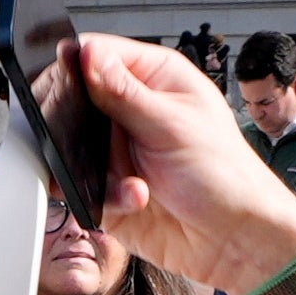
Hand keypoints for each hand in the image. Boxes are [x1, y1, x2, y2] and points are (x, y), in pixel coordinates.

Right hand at [62, 38, 295, 292]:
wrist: (233, 240)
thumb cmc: (226, 177)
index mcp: (155, 78)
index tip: (63, 84)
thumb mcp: (172, 125)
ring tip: (131, 180)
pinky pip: (82, 185)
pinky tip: (137, 198)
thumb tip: (86, 54)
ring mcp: (119, 149)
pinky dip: (105, 194)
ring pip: (73, 146)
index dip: (74, 65)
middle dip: (77, 124)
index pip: (98, 54)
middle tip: (94, 141)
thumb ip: (123, 92)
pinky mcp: (109, 186)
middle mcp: (133, 110)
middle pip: (77, 100)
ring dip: (96, 166)